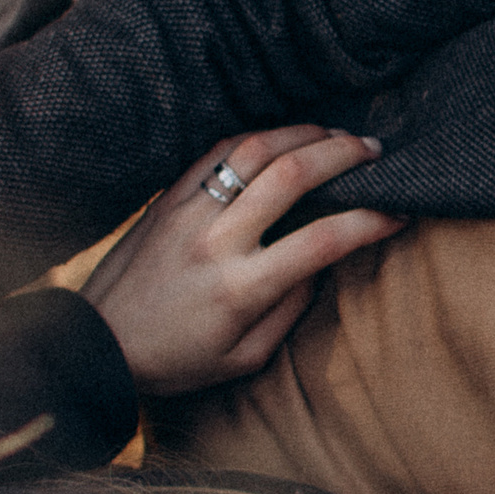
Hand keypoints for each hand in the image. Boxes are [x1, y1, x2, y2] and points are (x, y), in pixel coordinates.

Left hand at [82, 126, 403, 395]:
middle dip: (345, 155)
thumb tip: (321, 264)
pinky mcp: (166, 198)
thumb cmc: (175, 360)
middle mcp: (216, 241)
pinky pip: (216, 151)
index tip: (399, 212)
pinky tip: (282, 138)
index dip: (370, 220)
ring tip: (336, 134)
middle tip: (376, 152)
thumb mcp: (244, 359)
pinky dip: (257, 137)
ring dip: (303, 133)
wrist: (95, 343)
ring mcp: (188, 212)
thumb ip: (290, 310)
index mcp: (242, 288)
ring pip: (254, 150)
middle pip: (292, 175)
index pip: (322, 240)